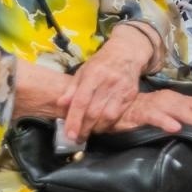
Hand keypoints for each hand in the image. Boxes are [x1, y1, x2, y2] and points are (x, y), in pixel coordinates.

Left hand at [61, 24, 152, 142]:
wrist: (126, 54)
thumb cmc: (100, 63)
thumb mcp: (82, 71)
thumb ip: (71, 89)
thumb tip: (60, 104)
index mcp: (93, 74)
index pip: (81, 101)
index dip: (74, 119)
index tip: (69, 134)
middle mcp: (108, 82)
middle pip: (94, 112)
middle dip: (84, 129)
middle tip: (77, 138)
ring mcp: (121, 89)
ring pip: (108, 117)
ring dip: (97, 128)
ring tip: (90, 131)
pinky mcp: (131, 95)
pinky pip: (119, 115)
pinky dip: (109, 124)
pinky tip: (102, 125)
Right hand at [105, 88, 191, 137]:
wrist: (114, 109)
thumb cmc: (143, 114)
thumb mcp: (168, 115)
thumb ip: (184, 120)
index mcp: (177, 101)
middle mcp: (170, 100)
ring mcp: (157, 106)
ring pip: (180, 113)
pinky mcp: (142, 114)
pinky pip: (155, 118)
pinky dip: (165, 122)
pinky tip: (176, 129)